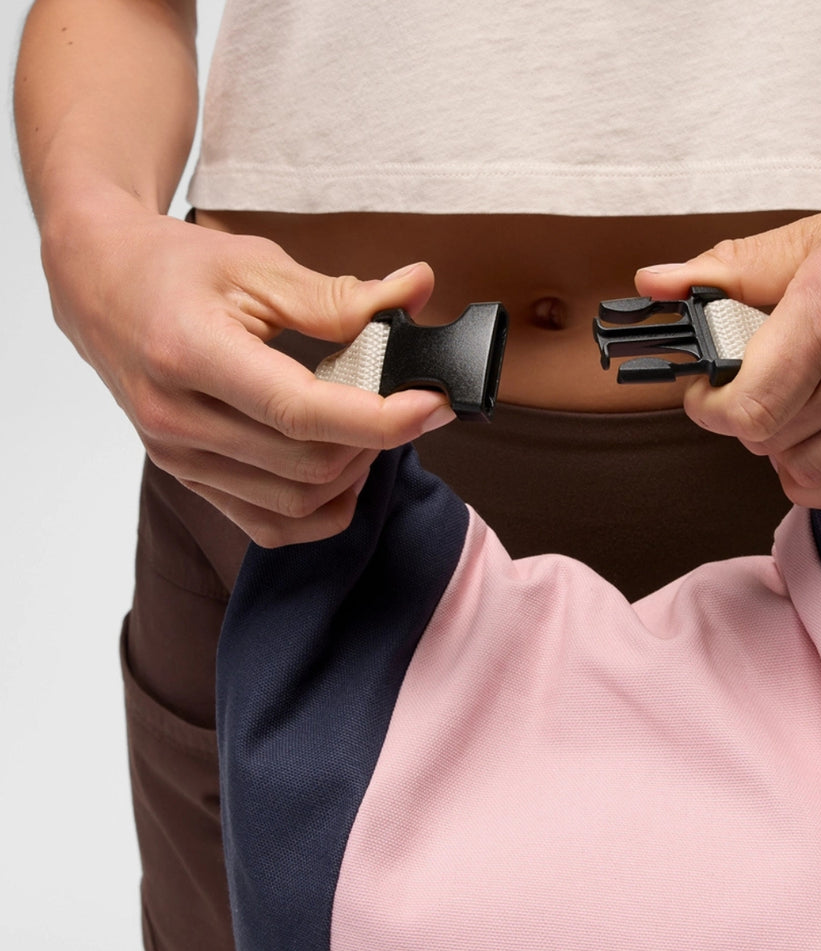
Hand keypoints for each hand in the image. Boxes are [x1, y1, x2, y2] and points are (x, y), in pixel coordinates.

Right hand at [40, 192, 453, 544]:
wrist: (100, 285)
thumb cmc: (173, 268)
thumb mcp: (255, 264)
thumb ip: (338, 295)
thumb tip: (415, 293)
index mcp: (188, 354)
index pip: (301, 412)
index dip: (380, 417)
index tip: (432, 404)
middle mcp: (176, 419)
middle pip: (307, 464)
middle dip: (374, 439)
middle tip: (402, 401)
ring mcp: (178, 458)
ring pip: (295, 504)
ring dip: (352, 472)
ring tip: (368, 426)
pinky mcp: (188, 479)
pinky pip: (270, 527)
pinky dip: (321, 510)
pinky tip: (342, 470)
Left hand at [635, 110, 820, 508]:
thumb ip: (737, 267)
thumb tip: (658, 284)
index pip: (751, 404)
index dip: (711, 407)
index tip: (708, 391)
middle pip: (774, 441)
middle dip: (747, 420)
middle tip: (754, 390)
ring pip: (813, 473)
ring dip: (786, 451)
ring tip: (793, 414)